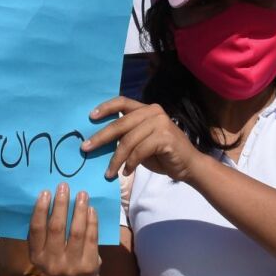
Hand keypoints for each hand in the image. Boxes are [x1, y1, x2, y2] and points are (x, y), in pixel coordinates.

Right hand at [27, 184, 98, 275]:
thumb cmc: (59, 260)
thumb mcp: (46, 252)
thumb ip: (45, 232)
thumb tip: (51, 199)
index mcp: (37, 256)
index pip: (36, 230)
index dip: (40, 210)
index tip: (45, 192)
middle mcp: (51, 262)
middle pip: (56, 228)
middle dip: (60, 204)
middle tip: (64, 187)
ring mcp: (71, 266)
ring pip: (76, 232)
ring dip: (79, 210)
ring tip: (82, 194)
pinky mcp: (88, 266)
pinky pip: (91, 238)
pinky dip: (91, 222)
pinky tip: (91, 209)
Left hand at [81, 96, 203, 182]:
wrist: (188, 165)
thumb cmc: (162, 155)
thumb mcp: (140, 142)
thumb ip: (126, 136)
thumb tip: (98, 140)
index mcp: (146, 109)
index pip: (123, 102)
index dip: (105, 108)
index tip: (90, 117)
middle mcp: (154, 112)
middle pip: (121, 123)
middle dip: (101, 137)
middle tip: (86, 149)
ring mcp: (161, 123)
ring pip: (128, 140)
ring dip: (116, 159)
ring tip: (109, 173)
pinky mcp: (165, 137)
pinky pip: (140, 151)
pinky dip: (131, 163)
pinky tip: (127, 172)